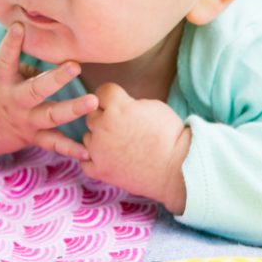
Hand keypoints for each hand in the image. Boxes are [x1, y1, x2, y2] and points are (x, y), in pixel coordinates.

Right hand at [0, 23, 97, 170]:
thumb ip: (21, 65)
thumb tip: (48, 56)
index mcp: (1, 81)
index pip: (4, 60)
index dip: (10, 44)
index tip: (19, 27)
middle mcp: (14, 101)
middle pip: (36, 90)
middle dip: (56, 78)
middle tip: (75, 66)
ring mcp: (24, 121)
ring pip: (51, 116)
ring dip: (73, 109)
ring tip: (92, 102)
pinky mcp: (32, 137)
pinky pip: (53, 144)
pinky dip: (70, 149)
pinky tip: (87, 152)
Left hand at [81, 83, 190, 213]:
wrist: (177, 168)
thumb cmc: (169, 135)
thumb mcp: (152, 106)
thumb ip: (129, 103)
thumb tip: (119, 104)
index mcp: (117, 107)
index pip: (102, 91)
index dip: (113, 96)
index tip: (119, 103)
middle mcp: (103, 127)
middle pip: (92, 114)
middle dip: (104, 117)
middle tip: (121, 126)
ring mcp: (98, 150)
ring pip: (87, 137)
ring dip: (98, 138)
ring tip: (118, 145)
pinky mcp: (100, 170)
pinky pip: (84, 161)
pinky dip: (94, 160)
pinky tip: (108, 158)